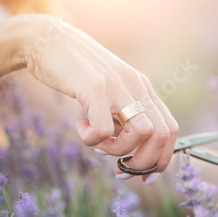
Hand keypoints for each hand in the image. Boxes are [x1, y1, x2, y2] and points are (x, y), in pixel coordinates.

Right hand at [14, 15, 178, 180]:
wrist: (47, 40)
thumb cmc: (76, 72)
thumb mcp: (109, 91)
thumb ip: (120, 115)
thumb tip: (126, 149)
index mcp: (142, 88)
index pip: (170, 129)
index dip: (162, 159)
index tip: (144, 176)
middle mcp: (136, 86)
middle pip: (161, 135)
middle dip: (144, 163)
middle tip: (119, 170)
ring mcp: (117, 86)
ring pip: (140, 133)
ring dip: (118, 149)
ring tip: (97, 142)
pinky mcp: (94, 88)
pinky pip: (104, 129)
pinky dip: (92, 139)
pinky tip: (79, 126)